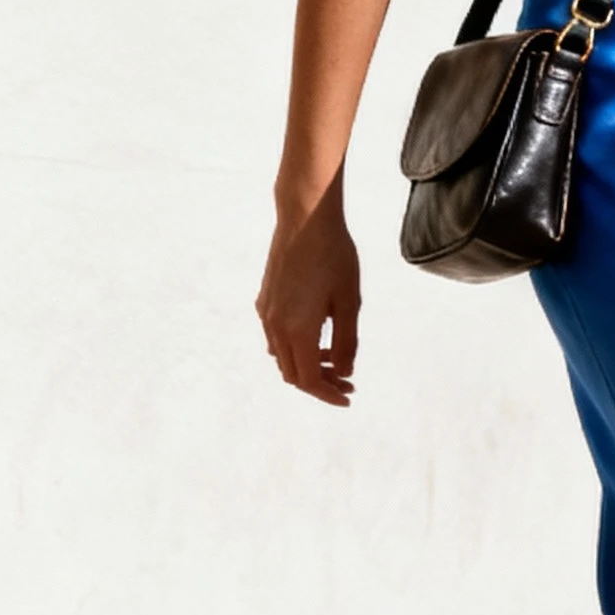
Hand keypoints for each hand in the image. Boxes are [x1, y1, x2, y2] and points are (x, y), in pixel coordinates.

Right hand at [256, 196, 360, 404]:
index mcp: (297, 330)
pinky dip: (295, 346)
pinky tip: (316, 333)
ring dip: (306, 364)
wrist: (305, 217)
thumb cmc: (333, 255)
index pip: (309, 380)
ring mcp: (266, 312)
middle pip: (293, 373)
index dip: (329, 394)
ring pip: (282, 356)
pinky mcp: (265, 298)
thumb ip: (346, 342)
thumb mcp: (349, 302)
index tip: (348, 397)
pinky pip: (276, 336)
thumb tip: (344, 371)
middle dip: (320, 383)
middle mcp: (275, 325)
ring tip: (334, 357)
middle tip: (347, 381)